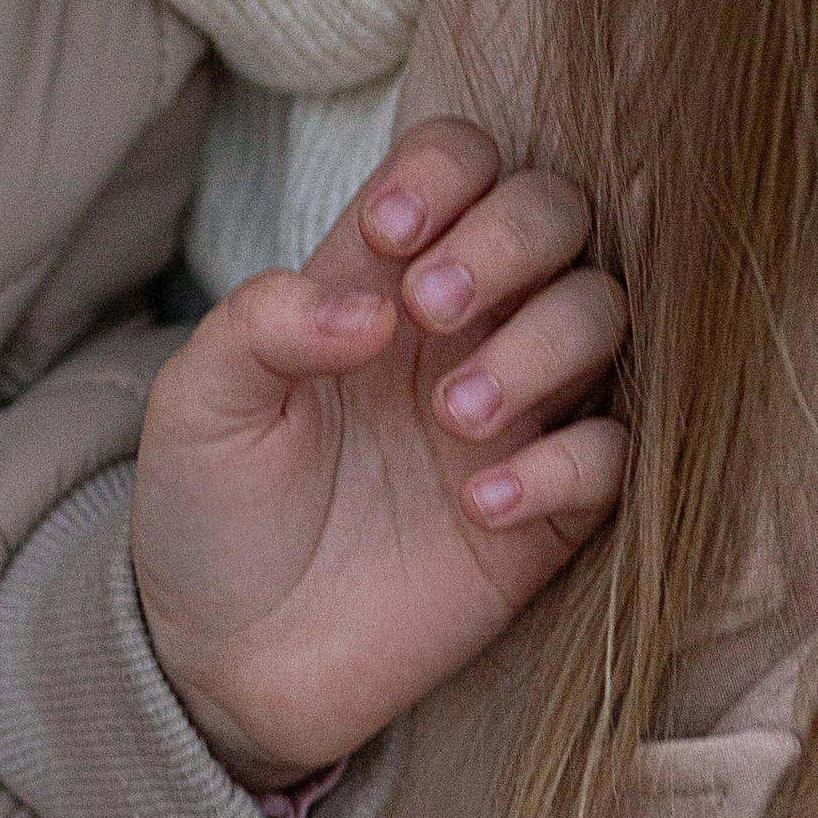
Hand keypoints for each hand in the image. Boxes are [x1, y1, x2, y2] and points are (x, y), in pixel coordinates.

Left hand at [130, 120, 626, 783]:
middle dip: (510, 238)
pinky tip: (484, 504)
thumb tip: (371, 310)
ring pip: (605, 315)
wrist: (226, 658)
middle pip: (559, 213)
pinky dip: (568, 464)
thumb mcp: (200, 399)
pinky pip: (616, 453)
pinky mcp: (550, 512)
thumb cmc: (211, 508)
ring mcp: (516, 412)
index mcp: (382, 276)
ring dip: (542, 344)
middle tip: (431, 311)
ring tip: (452, 417)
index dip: (445, 172)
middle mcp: (465, 325)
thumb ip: (264, 322)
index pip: (462, 159)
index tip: (386, 236)